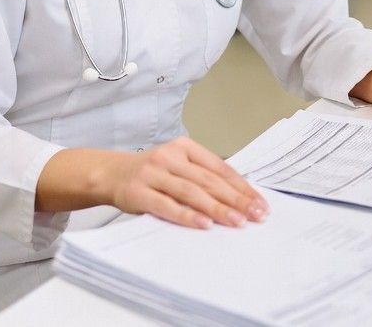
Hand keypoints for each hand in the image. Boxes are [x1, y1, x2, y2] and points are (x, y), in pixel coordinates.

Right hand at [102, 137, 268, 229]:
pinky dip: (187, 216)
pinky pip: (167, 205)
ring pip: (191, 192)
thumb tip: (239, 196)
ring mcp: (154, 173)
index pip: (219, 166)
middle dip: (236, 199)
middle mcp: (170, 156)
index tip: (259, 202)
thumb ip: (201, 175)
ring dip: (217, 208)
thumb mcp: (177, 164)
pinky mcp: (139, 192)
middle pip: (209, 179)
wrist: (111, 173)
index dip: (241, 185)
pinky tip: (204, 225)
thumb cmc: (152, 172)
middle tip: (256, 214)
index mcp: (185, 146)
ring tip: (237, 222)